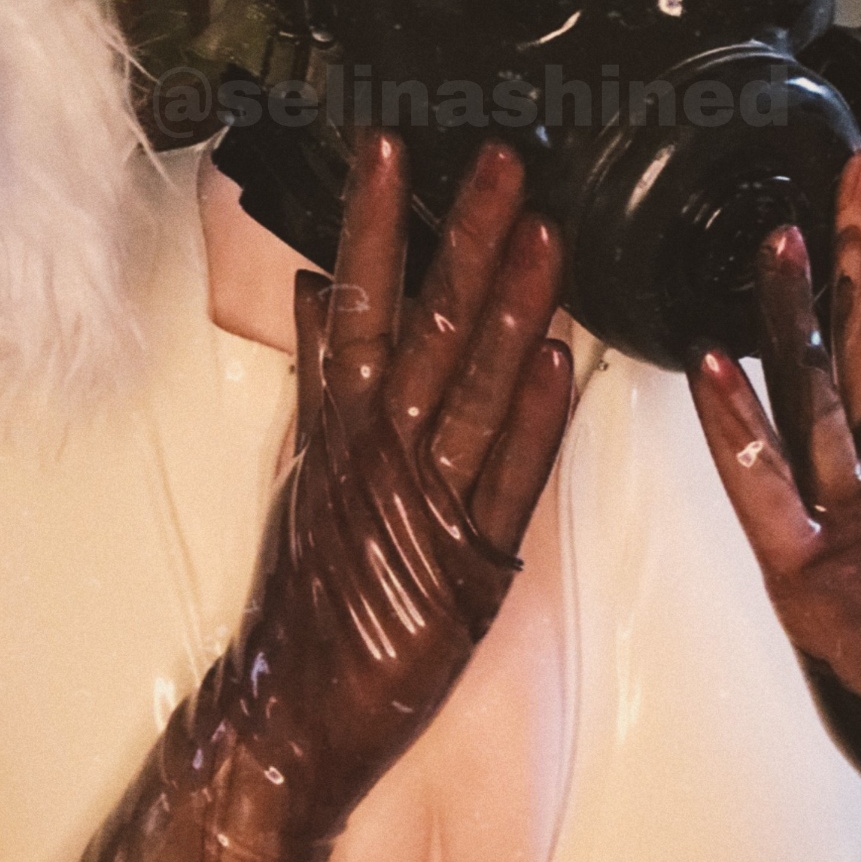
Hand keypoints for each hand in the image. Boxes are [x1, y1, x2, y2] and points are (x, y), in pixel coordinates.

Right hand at [214, 129, 573, 854]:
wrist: (293, 713)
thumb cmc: (305, 589)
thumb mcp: (305, 468)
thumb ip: (319, 375)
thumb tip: (313, 288)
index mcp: (339, 422)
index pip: (357, 298)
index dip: (375, 221)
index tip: (389, 147)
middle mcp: (381, 450)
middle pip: (429, 326)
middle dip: (466, 238)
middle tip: (503, 161)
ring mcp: (427, 504)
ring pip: (477, 390)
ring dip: (516, 309)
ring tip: (548, 234)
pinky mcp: (473, 564)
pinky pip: (511, 481)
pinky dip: (537, 422)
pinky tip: (567, 364)